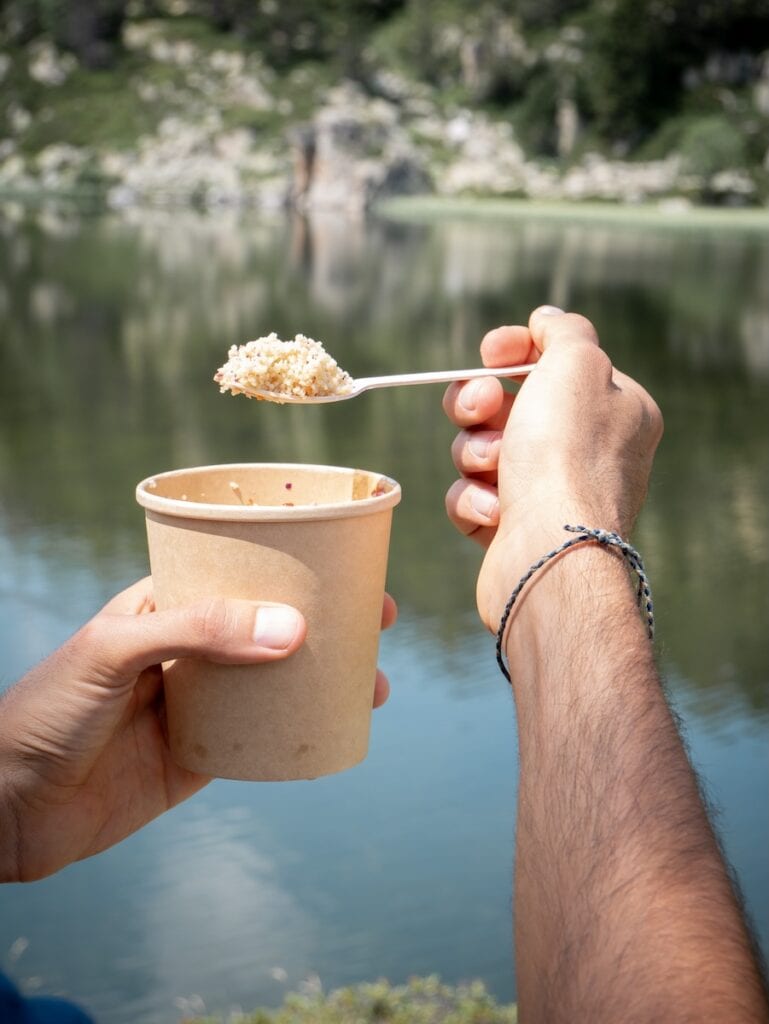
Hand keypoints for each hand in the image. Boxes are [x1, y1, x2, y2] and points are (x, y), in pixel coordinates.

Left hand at [0, 578, 396, 881]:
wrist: (8, 809)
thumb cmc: (46, 709)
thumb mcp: (116, 651)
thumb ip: (199, 632)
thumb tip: (293, 629)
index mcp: (162, 607)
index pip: (237, 571)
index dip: (292, 565)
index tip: (345, 562)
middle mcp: (186, 651)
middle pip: (268, 625)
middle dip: (325, 621)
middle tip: (378, 620)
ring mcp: (195, 704)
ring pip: (275, 683)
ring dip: (326, 679)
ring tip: (376, 682)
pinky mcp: (198, 758)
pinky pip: (262, 740)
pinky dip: (302, 733)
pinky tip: (338, 728)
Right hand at [444, 306, 662, 630]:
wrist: (549, 552)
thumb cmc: (566, 455)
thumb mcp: (578, 364)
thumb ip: (565, 330)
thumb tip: (546, 320)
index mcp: (613, 409)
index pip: (554, 361)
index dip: (513, 350)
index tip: (490, 352)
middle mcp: (585, 450)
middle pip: (507, 402)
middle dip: (478, 401)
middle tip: (480, 408)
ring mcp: (548, 492)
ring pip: (481, 448)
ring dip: (475, 451)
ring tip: (494, 468)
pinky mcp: (512, 528)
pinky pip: (472, 495)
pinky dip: (475, 499)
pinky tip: (496, 511)